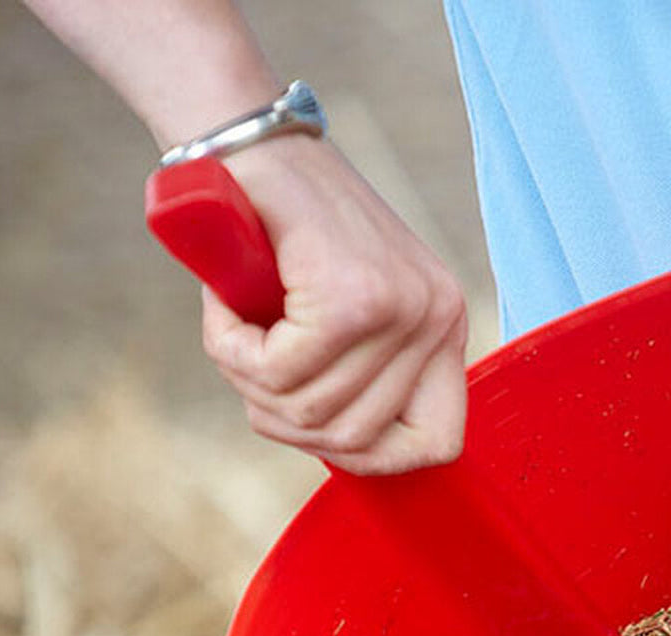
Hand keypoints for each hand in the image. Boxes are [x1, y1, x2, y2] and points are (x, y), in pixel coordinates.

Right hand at [203, 135, 467, 473]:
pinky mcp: (351, 300)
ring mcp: (401, 311)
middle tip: (251, 367)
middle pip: (354, 438)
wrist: (252, 143)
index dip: (375, 458)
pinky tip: (225, 308)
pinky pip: (275, 374)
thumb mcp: (350, 309)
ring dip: (251, 383)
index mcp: (445, 328)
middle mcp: (437, 320)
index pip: (438, 442)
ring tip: (236, 330)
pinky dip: (231, 351)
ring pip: (310, 412)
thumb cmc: (292, 228)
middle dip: (284, 419)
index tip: (323, 431)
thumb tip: (348, 449)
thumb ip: (363, 375)